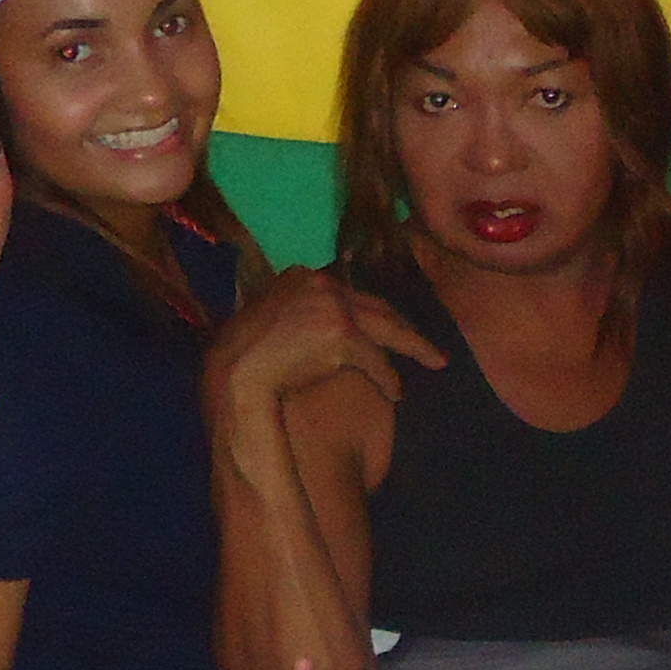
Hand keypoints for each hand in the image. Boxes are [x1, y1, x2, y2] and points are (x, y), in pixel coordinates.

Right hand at [205, 271, 444, 416]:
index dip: (370, 311)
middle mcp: (320, 283)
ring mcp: (332, 306)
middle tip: (427, 343)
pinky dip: (387, 377)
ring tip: (433, 360)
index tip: (387, 323)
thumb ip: (292, 313)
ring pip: (385, 326)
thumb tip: (308, 327)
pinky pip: (375, 358)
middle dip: (403, 325)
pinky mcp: (342, 333)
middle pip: (374, 304)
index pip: (348, 292)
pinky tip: (396, 392)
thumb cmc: (241, 359)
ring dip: (412, 346)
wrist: (237, 375)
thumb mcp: (264, 321)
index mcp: (300, 276)